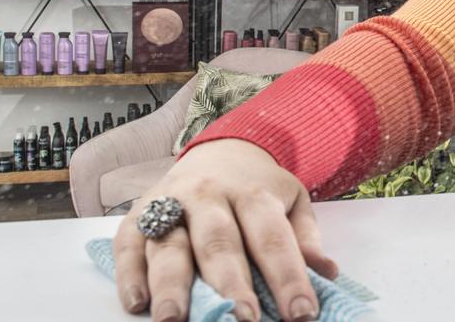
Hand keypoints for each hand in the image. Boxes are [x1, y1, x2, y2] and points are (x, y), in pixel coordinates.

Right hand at [112, 139, 337, 321]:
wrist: (220, 149)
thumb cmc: (259, 187)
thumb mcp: (293, 200)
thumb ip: (306, 237)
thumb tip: (325, 273)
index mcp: (253, 192)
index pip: (273, 239)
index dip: (287, 278)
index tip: (300, 313)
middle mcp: (209, 194)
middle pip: (218, 242)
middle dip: (229, 283)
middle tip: (242, 318)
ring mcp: (170, 202)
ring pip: (169, 245)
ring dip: (171, 285)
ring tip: (174, 320)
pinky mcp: (137, 213)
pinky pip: (129, 243)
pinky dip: (129, 275)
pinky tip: (137, 304)